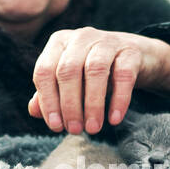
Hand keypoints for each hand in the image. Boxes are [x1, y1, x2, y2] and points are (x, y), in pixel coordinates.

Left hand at [28, 28, 169, 132]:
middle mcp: (80, 37)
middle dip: (70, 105)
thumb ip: (50, 94)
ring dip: (92, 104)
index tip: (56, 126)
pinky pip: (123, 75)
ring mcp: (107, 40)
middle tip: (75, 131)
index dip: (48, 101)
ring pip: (94, 71)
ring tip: (93, 128)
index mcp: (59, 43)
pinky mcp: (130, 50)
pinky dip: (119, 99)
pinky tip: (114, 119)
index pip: (44, 71)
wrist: (136, 57)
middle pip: (68, 71)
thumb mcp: (70, 82)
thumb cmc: (94, 73)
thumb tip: (33, 111)